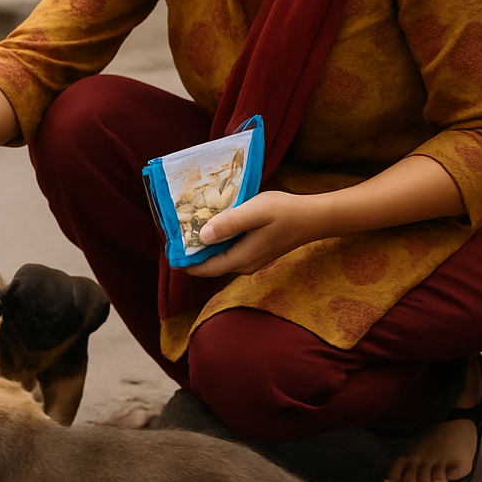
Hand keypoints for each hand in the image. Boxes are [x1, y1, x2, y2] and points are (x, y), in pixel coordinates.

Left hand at [183, 190, 319, 277]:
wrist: (313, 217)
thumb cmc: (285, 212)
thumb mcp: (255, 212)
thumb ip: (229, 223)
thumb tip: (202, 236)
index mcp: (240, 259)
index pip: (203, 269)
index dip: (183, 261)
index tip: (167, 246)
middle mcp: (243, 265)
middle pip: (208, 264)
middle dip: (190, 251)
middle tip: (173, 231)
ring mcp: (250, 260)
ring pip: (218, 257)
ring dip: (202, 245)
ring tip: (187, 226)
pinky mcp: (255, 251)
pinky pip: (228, 250)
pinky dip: (216, 241)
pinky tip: (211, 224)